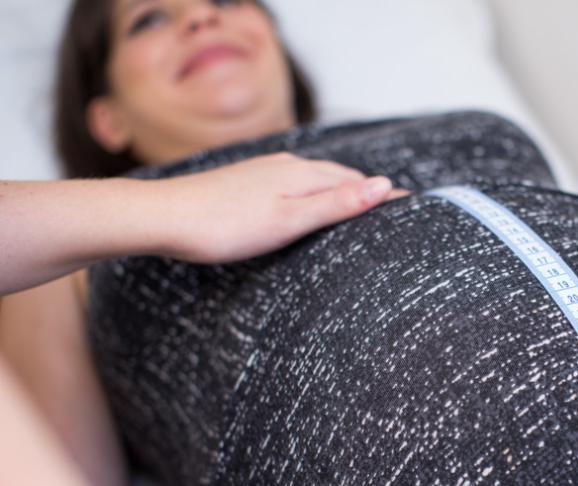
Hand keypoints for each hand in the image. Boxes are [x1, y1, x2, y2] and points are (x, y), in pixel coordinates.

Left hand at [155, 151, 411, 263]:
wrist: (163, 217)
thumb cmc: (224, 226)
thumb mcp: (289, 220)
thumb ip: (337, 203)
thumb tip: (383, 184)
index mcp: (302, 175)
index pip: (358, 182)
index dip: (385, 196)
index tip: (414, 205)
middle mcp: (287, 166)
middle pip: (340, 177)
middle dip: (367, 192)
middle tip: (395, 210)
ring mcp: (265, 172)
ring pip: (316, 179)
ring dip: (341, 191)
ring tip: (359, 209)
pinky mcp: (248, 182)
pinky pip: (295, 185)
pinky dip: (315, 194)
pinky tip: (307, 206)